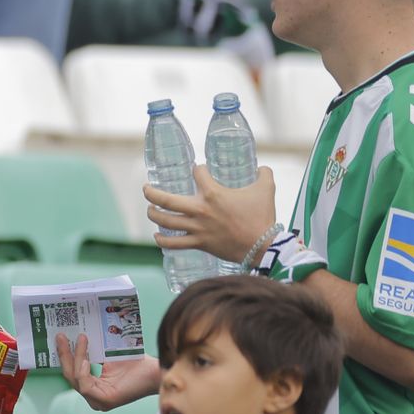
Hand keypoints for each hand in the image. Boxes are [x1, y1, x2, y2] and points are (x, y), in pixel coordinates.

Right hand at [57, 334, 159, 409]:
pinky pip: (85, 386)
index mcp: (94, 386)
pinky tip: (86, 360)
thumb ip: (92, 351)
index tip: (61, 336)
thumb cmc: (135, 363)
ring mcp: (98, 400)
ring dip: (76, 358)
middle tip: (61, 336)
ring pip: (76, 379)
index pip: (72, 371)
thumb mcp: (107, 355)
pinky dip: (83, 371)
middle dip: (64, 355)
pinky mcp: (105, 401)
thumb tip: (76, 334)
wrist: (154, 371)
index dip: (64, 355)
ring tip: (81, 340)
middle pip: (70, 376)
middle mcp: (94, 396)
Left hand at [143, 164, 276, 264]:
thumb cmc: (262, 217)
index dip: (198, 169)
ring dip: (153, 214)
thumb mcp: (266, 189)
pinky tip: (158, 236)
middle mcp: (200, 210)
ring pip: (166, 221)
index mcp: (213, 193)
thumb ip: (263, 174)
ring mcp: (197, 228)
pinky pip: (175, 244)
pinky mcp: (199, 243)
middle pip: (166, 200)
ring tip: (150, 210)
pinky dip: (163, 241)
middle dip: (151, 193)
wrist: (262, 246)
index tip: (199, 170)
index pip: (197, 173)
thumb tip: (262, 167)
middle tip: (146, 189)